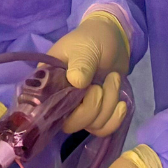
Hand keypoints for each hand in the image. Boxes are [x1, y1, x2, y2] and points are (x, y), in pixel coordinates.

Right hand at [48, 11, 130, 135]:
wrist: (113, 38)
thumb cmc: (92, 39)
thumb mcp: (84, 47)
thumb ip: (81, 64)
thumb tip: (76, 83)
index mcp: (49, 83)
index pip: (46, 109)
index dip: (64, 108)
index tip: (83, 91)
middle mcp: (60, 99)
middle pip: (71, 123)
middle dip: (92, 107)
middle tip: (101, 85)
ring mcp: (79, 107)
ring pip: (90, 125)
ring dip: (108, 106)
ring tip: (114, 79)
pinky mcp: (96, 111)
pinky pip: (102, 128)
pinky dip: (114, 120)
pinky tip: (122, 104)